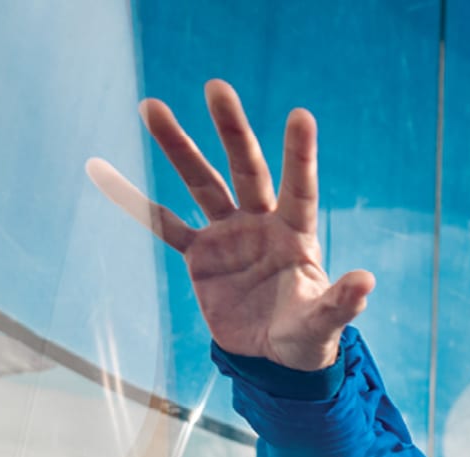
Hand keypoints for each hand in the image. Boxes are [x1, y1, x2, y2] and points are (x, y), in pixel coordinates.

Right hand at [86, 80, 373, 370]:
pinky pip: (163, 224)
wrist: (273, 357)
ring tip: (151, 106)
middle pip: (245, 169)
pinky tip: (101, 169)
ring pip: (201, 184)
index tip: (301, 115)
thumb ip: (342, 302)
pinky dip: (133, 200)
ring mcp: (228, 235)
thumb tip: (367, 280)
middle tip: (217, 87)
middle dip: (231, 130)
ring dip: (177, 147)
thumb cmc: (308, 335)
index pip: (300, 188)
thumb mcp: (325, 322)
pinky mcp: (200, 255)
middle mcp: (261, 223)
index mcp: (297, 234)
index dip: (299, 154)